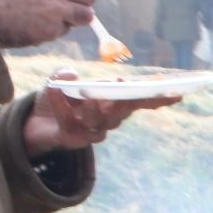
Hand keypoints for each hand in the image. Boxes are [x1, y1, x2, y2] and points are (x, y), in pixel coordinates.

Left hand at [23, 72, 173, 155]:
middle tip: (127, 87)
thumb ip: (64, 73)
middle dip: (130, 100)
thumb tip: (71, 75)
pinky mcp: (74, 139)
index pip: (139, 98)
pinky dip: (62, 107)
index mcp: (113, 100)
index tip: (177, 93)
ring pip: (102, 122)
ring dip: (97, 109)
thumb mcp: (59, 80)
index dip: (157, 96)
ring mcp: (94, 130)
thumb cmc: (58, 98)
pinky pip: (71, 124)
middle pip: (126, 110)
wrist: (36, 121)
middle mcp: (109, 116)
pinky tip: (55, 92)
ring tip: (88, 97)